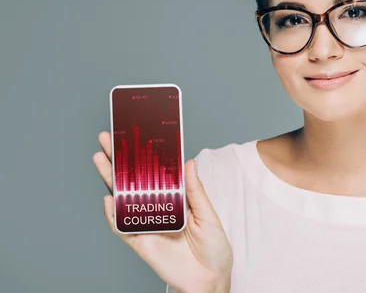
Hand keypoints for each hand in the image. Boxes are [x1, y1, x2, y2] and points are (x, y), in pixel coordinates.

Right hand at [93, 131, 232, 292]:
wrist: (210, 280)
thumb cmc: (214, 249)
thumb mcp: (208, 215)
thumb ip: (195, 191)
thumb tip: (188, 162)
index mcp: (176, 199)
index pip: (155, 173)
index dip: (144, 156)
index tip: (135, 136)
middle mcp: (158, 209)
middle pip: (134, 181)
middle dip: (119, 161)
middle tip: (106, 139)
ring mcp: (148, 225)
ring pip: (124, 199)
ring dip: (111, 180)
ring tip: (101, 159)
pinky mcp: (141, 243)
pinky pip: (123, 227)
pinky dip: (113, 215)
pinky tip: (108, 198)